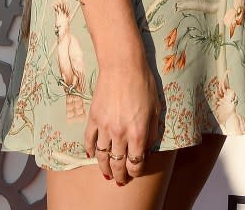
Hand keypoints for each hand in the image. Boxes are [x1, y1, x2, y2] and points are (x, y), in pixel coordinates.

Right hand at [84, 60, 160, 184]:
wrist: (122, 65)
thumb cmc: (143, 83)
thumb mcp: (156, 107)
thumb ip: (152, 130)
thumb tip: (147, 146)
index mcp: (138, 133)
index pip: (135, 162)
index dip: (136, 171)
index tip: (136, 171)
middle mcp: (120, 134)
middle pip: (117, 164)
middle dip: (120, 175)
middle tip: (120, 179)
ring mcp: (104, 127)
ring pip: (102, 157)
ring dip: (104, 168)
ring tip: (107, 174)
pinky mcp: (93, 118)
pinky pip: (89, 141)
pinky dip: (90, 150)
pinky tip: (92, 155)